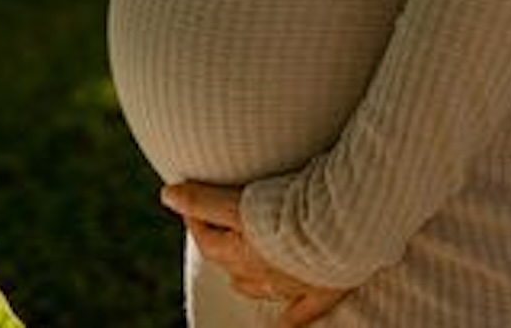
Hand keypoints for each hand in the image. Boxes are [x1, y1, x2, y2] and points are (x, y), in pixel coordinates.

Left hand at [162, 182, 349, 326]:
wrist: (343, 230)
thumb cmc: (292, 213)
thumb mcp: (241, 204)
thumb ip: (205, 201)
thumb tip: (166, 195)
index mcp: (241, 255)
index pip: (207, 239)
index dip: (195, 216)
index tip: (189, 197)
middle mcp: (263, 276)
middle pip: (231, 265)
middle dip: (221, 245)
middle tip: (216, 225)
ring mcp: (294, 287)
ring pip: (260, 289)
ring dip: (247, 279)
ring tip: (238, 272)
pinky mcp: (324, 291)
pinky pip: (304, 312)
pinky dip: (293, 318)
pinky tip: (284, 327)